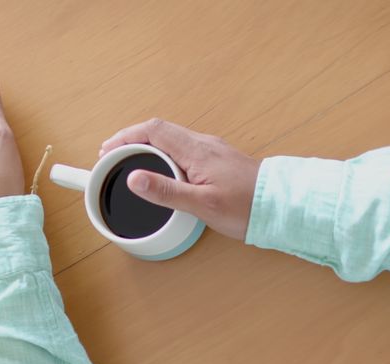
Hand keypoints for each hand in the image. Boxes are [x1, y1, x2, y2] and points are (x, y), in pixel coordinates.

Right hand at [100, 119, 261, 240]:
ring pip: (171, 138)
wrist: (282, 205)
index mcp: (196, 151)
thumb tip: (134, 178)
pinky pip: (183, 148)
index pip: (152, 131)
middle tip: (113, 155)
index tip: (107, 150)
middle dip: (132, 139)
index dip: (126, 136)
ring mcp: (212, 150)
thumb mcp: (201, 204)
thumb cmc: (247, 207)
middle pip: (159, 131)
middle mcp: (203, 144)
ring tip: (132, 162)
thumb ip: (166, 190)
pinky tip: (162, 170)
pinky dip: (164, 153)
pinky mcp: (218, 159)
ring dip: (148, 146)